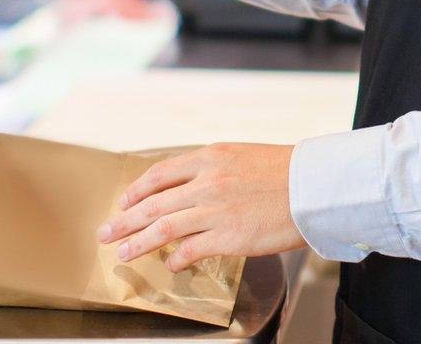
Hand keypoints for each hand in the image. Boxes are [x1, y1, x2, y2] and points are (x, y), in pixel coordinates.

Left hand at [96, 143, 304, 270]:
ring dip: (138, 242)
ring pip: (163, 227)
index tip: (124, 201)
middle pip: (153, 203)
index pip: (160, 173)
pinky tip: (170, 263)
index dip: (137, 190)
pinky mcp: (227, 237)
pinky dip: (175, 258)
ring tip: (122, 252)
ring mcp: (215, 210)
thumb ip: (214, 170)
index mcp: (210, 157)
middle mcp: (207, 181)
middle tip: (106, 232)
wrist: (315, 186)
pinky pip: (190, 250)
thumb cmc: (286, 172)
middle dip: (125, 219)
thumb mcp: (243, 157)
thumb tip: (191, 190)